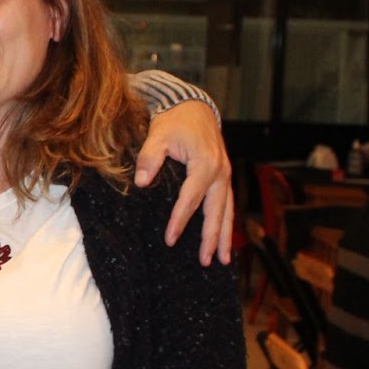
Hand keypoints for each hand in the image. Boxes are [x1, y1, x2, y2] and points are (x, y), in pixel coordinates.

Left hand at [135, 101, 233, 264]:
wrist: (193, 107)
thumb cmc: (174, 121)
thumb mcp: (158, 135)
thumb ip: (149, 157)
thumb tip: (141, 182)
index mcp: (205, 164)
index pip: (190, 199)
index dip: (180, 221)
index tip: (170, 240)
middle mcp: (220, 172)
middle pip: (216, 211)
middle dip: (211, 238)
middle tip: (205, 261)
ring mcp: (225, 175)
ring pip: (227, 211)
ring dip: (224, 236)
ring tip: (222, 260)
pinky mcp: (223, 176)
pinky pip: (227, 204)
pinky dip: (226, 223)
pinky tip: (223, 240)